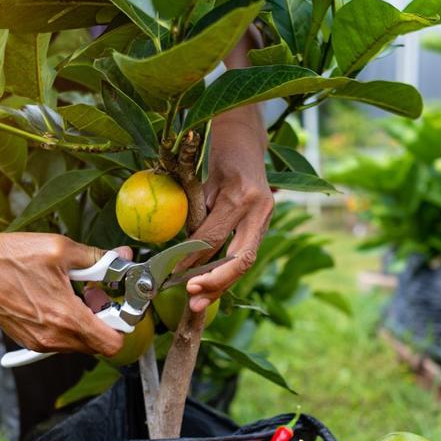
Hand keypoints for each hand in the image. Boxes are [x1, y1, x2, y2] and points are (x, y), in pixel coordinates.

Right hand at [0, 231, 131, 355]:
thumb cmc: (10, 257)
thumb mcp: (61, 249)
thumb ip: (98, 257)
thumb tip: (123, 257)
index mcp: (66, 318)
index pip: (113, 343)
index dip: (123, 323)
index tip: (120, 303)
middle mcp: (54, 338)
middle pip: (98, 343)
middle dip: (104, 319)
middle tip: (95, 291)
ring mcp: (39, 342)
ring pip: (79, 342)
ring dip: (84, 321)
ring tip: (71, 291)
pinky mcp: (28, 340)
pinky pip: (60, 340)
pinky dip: (66, 324)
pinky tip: (56, 298)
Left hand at [185, 111, 272, 311]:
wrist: (246, 139)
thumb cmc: (219, 153)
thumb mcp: (202, 177)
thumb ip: (195, 211)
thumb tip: (179, 246)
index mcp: (242, 196)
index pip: (214, 236)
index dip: (193, 259)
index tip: (174, 275)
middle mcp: (260, 210)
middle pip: (240, 258)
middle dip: (215, 282)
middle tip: (192, 297)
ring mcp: (266, 218)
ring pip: (245, 262)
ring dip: (222, 284)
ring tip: (199, 302)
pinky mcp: (264, 225)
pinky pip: (244, 254)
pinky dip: (226, 272)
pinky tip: (210, 287)